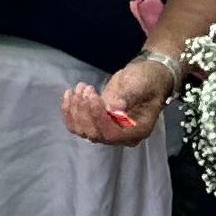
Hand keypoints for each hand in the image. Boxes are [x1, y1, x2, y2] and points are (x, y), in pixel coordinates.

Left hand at [60, 54, 181, 145]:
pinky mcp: (97, 122)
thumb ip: (128, 97)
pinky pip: (77, 124)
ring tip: (81, 87)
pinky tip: (69, 93)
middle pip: (94, 134)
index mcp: (136, 131)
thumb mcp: (140, 85)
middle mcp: (122, 136)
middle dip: (84, 110)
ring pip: (82, 129)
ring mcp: (108, 130)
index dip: (97, 117)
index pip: (111, 134)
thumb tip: (114, 109)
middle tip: (86, 88)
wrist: (143, 79)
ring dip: (75, 108)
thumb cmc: (146, 81)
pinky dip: (69, 110)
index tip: (92, 95)